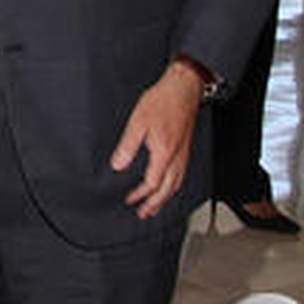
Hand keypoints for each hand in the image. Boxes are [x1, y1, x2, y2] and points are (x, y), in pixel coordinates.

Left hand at [110, 59, 203, 218]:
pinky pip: (181, 175)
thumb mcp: (137, 122)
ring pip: (177, 185)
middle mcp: (177, 158)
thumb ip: (127, 146)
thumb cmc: (161, 102)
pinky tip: (167, 185)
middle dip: (155, 204)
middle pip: (167, 190)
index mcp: (165, 154)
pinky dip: (173, 187)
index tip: (129, 200)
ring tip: (154, 206)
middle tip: (144, 214)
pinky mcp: (185, 149)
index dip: (140, 195)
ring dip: (165, 198)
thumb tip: (118, 165)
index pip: (152, 183)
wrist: (183, 89)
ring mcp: (184, 154)